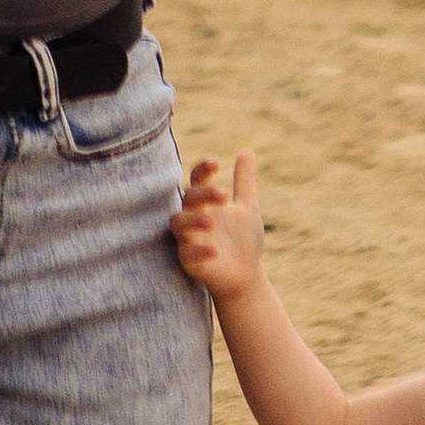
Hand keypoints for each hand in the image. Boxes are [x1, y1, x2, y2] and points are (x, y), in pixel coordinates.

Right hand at [171, 149, 265, 304]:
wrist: (247, 274)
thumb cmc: (243, 239)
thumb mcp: (247, 208)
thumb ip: (244, 181)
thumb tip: (247, 150)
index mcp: (206, 202)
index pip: (197, 179)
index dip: (202, 169)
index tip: (215, 163)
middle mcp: (193, 217)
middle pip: (187, 198)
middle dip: (202, 194)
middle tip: (223, 195)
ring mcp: (188, 238)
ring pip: (177, 223)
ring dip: (192, 220)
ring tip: (210, 222)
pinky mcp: (188, 261)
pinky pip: (186, 254)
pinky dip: (199, 251)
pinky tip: (215, 251)